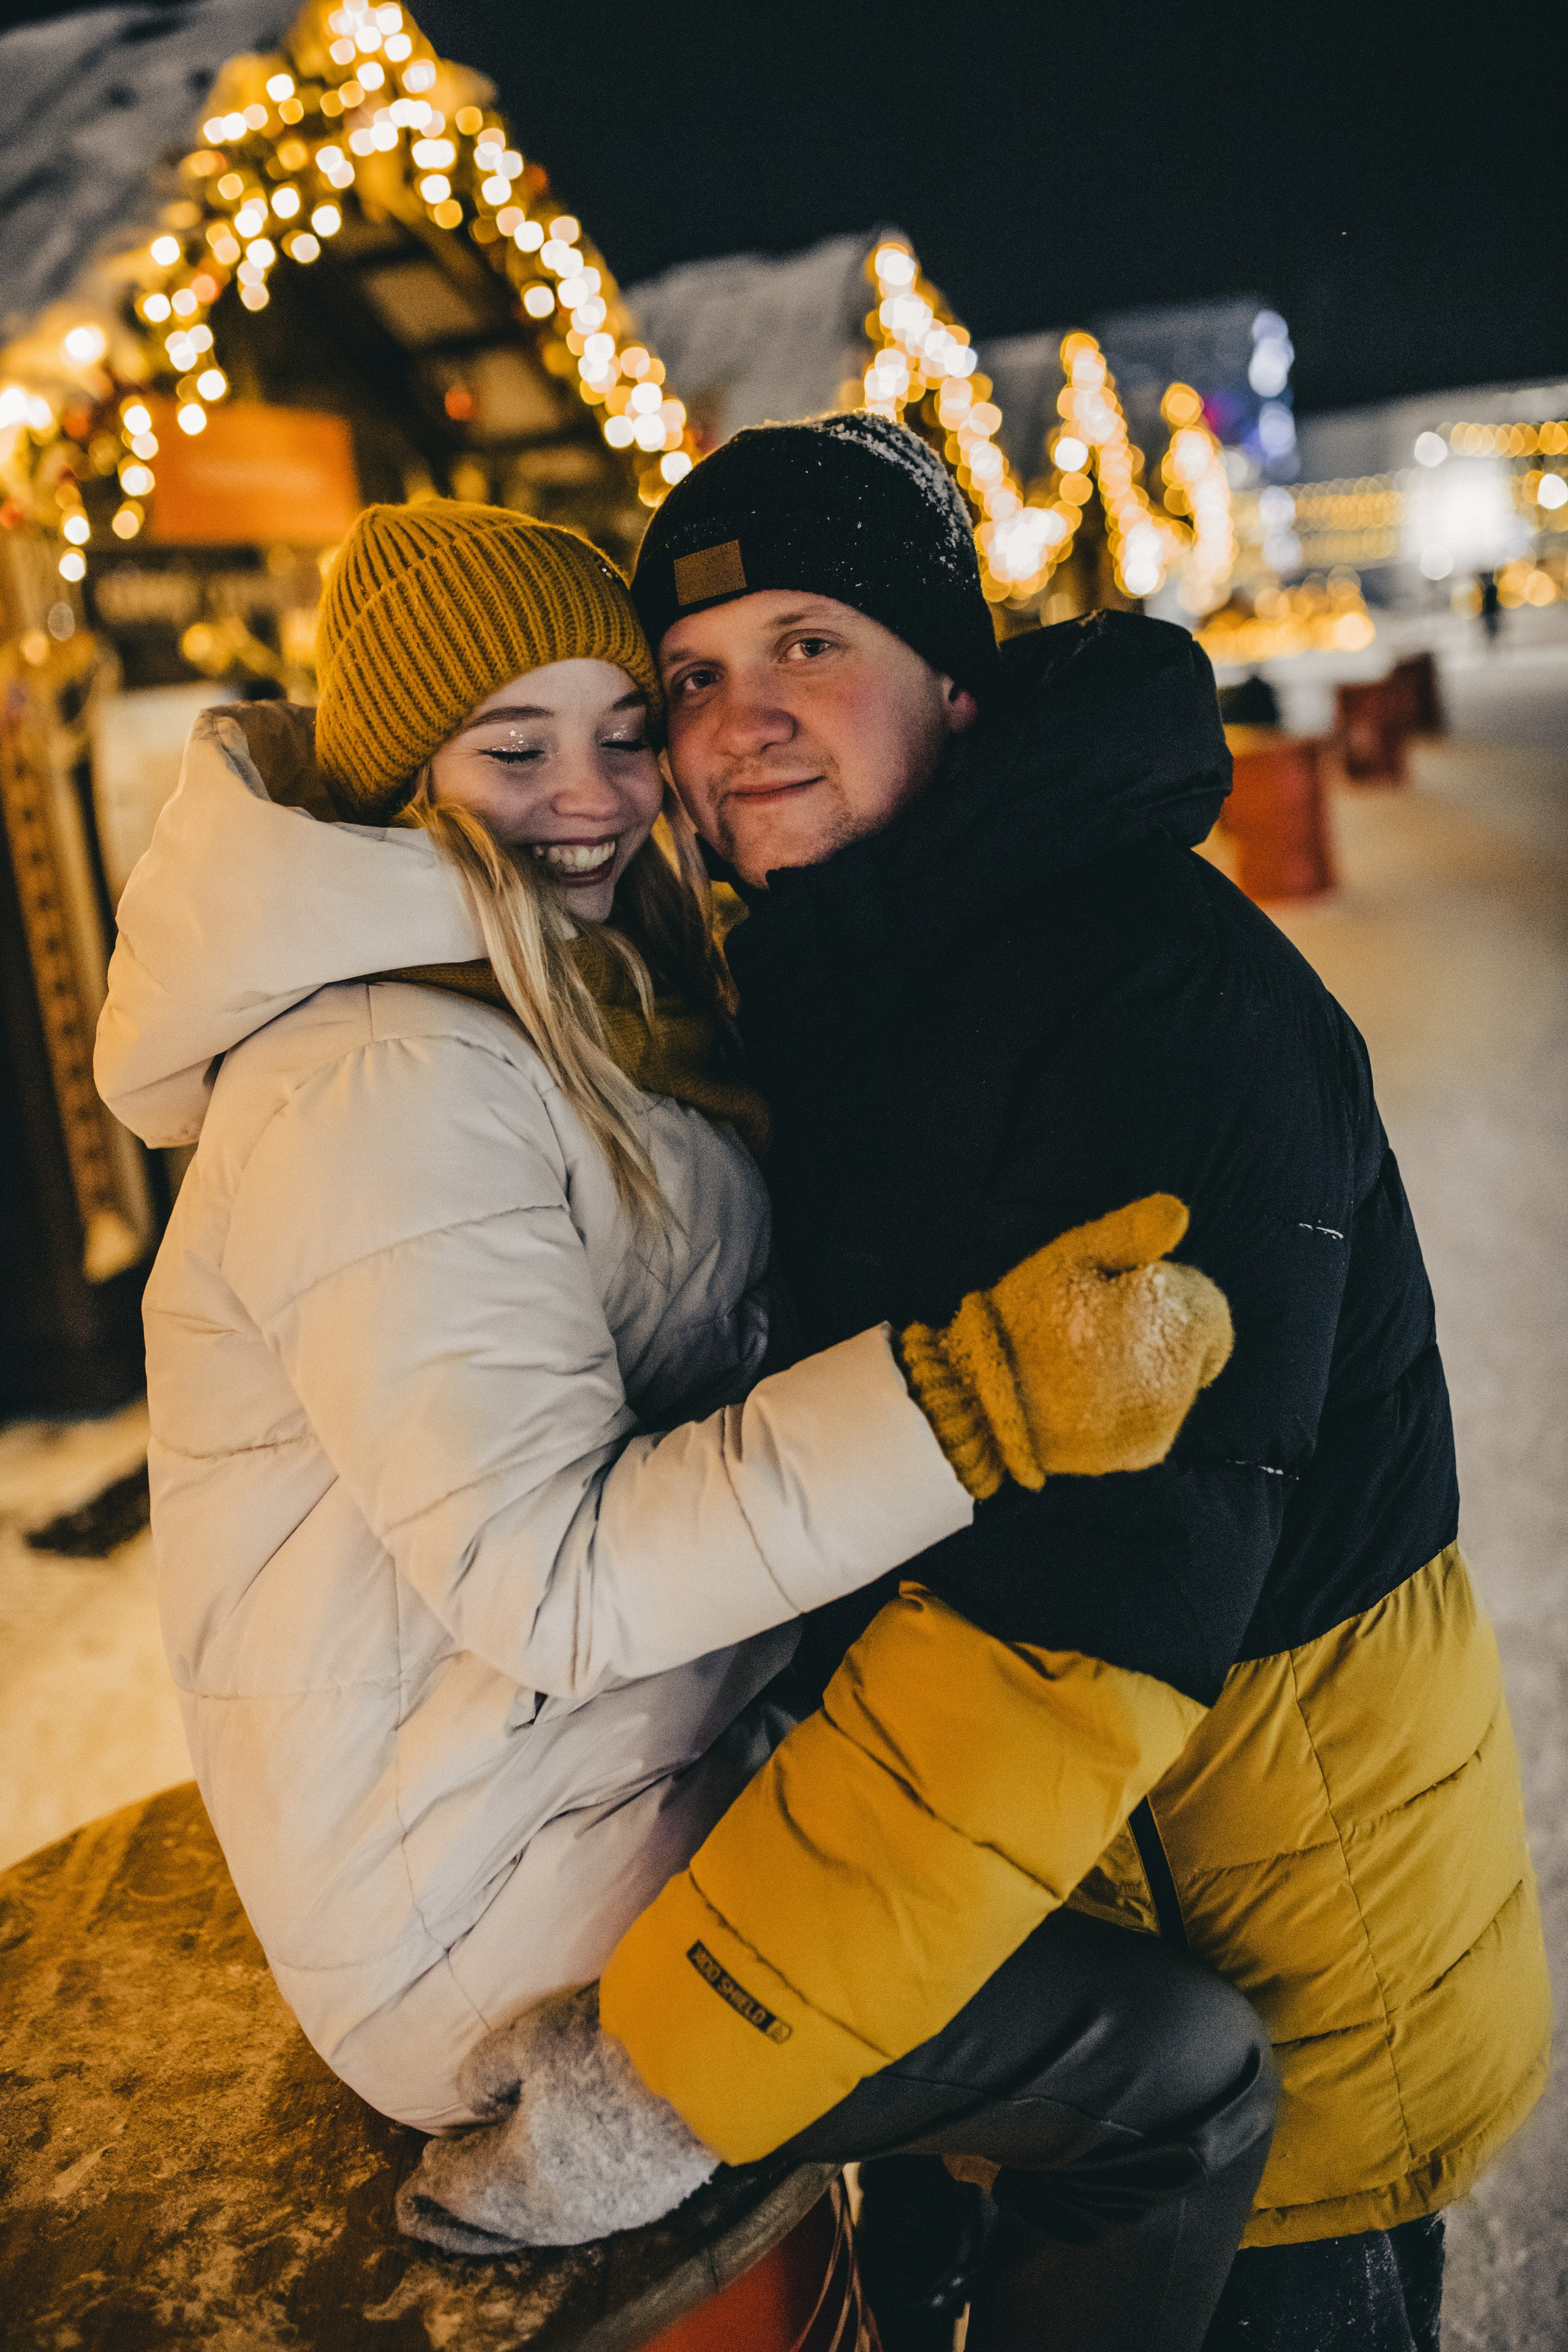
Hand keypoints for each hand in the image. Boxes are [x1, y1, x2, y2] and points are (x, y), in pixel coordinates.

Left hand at [395, 1983, 717, 2252]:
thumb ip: (489, 2071)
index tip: (414, 2182)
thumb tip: (472, 2099)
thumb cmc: (607, 2047)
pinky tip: (549, 2199)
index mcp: (515, 2177)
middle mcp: (552, 2210)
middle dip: (458, 2219)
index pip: (458, 2189)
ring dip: (502, 2220)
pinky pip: (574, 2221)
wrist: (703, 2067)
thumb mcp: (533, 2039)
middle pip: (493, 2223)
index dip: (432, 2186)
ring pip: (535, 2227)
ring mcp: (600, 2213)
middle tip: (431, 2213)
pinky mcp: (640, 2202)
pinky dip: (546, 2214)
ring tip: (486, 2208)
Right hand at [901, 1194, 1232, 1498]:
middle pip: (1193, 1344)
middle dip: (1158, 1330)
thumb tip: (1180, 1212)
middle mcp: (1185, 1380)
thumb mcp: (1069, 1258)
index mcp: (1176, 1326)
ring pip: (1176, 1381)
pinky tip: (1088, 1396)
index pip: (1208, 1306)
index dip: (1167, 1291)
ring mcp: (1168, 1420)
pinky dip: (1133, 1404)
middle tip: (1098, 1328)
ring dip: (1146, 1367)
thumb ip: (1130, 1232)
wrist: (984, 1405)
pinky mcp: (1146, 1451)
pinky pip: (1156, 1416)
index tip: (1123, 1294)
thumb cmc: (1024, 1322)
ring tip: (1086, 1363)